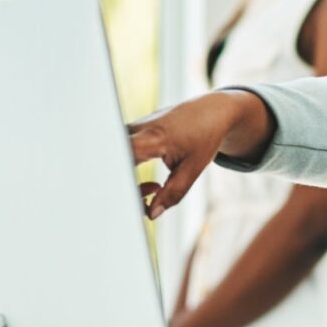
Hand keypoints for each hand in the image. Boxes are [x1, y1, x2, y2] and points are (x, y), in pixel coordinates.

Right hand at [129, 91, 269, 219]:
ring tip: (154, 187)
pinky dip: (130, 171)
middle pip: (115, 161)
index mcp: (153, 138)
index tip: (136, 200)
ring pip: (116, 158)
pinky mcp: (133, 129)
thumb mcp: (193, 168)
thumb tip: (152, 214)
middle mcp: (137, 129)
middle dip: (125, 186)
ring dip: (128, 179)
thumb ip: (173, 193)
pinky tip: (151, 180)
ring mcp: (133, 127)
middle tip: (150, 195)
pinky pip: (121, 153)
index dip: (122, 183)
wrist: (211, 112)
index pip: (122, 159)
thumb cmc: (204, 137)